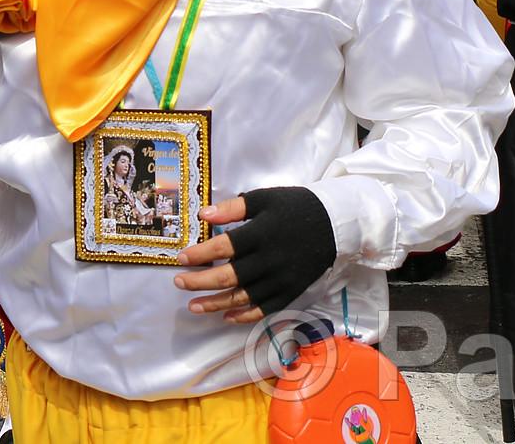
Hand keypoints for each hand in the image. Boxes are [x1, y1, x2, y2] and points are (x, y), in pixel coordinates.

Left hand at [176, 188, 336, 323]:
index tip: (181, 258)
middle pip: (228, 277)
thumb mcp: (265, 198)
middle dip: (200, 282)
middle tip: (179, 282)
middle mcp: (270, 260)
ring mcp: (280, 280)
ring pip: (243, 297)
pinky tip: (226, 316)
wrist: (335, 224)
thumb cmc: (295, 207)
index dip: (200, 255)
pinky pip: (264, 310)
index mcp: (262, 234)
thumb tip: (203, 216)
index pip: (223, 247)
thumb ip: (233, 208)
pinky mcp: (290, 292)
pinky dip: (245, 315)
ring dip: (216, 304)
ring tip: (193, 306)